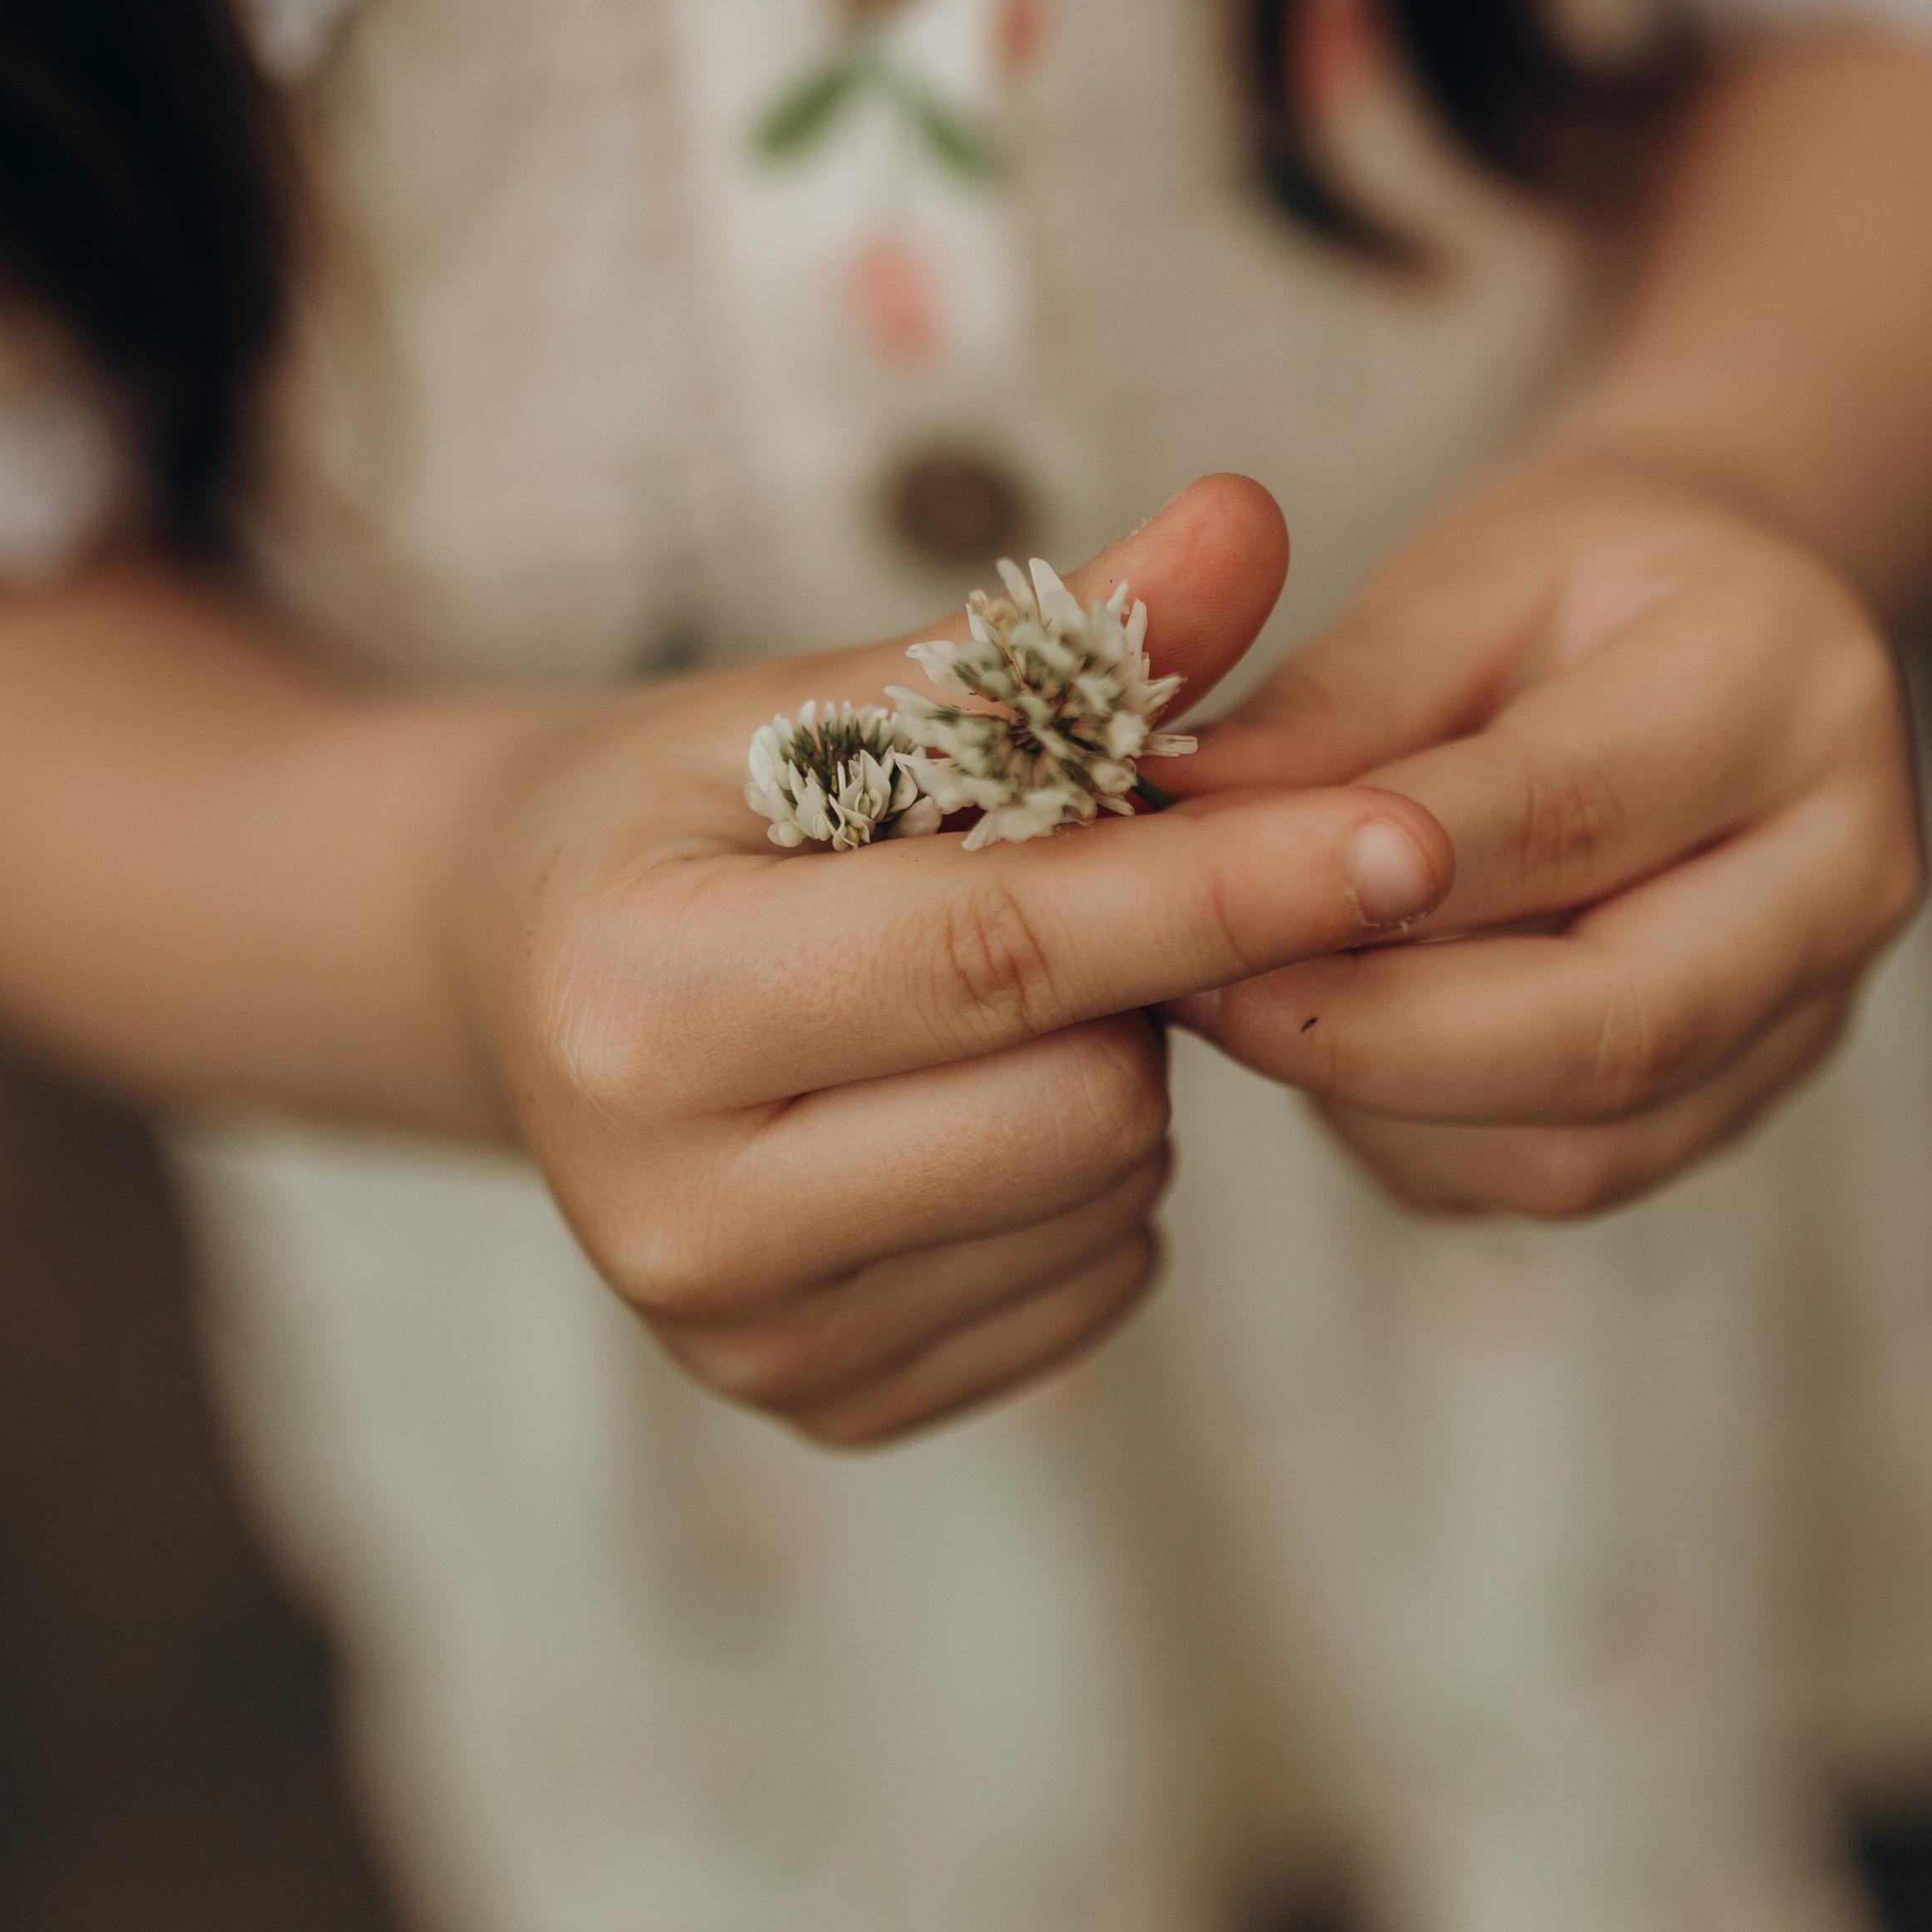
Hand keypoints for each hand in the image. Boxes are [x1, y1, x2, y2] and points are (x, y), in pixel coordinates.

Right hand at [449, 475, 1451, 1442]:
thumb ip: (1041, 639)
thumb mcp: (825, 690)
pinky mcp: (824, 1408)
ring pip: (1108, 1200)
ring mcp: (749, 1342)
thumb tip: (1248, 523)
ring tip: (988, 994)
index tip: (1411, 835)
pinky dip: (1085, 1181)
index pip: (1004, 948)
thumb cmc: (682, 806)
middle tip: (1056, 889)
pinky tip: (976, 1099)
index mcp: (646, 1000)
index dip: (1223, 887)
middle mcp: (675, 1215)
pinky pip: (1090, 1291)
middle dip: (1133, 978)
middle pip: (1085, 1101)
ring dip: (1113, 1073)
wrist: (519, 973)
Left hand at [1161, 452, 1923, 1219]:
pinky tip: (1334, 1044)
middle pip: (1615, 1024)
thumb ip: (1337, 702)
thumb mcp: (1456, 581)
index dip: (1382, 871)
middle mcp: (1843, 870)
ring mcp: (1811, 1008)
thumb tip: (1181, 806)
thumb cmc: (1572, 585)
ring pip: (1585, 1140)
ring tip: (1242, 1004)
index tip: (1206, 880)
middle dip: (1378, 1035)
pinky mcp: (1741, 1097)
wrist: (1705, 629)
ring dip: (1384, 1100)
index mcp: (1787, 688)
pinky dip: (1423, 1134)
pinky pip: (1565, 1171)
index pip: (1573, 810)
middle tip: (1197, 990)